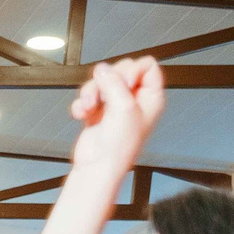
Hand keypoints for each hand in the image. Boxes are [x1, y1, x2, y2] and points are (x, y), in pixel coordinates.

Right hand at [67, 56, 163, 182]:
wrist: (97, 167)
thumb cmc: (119, 147)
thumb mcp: (123, 107)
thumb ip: (113, 82)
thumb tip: (103, 69)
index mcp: (151, 97)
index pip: (147, 66)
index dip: (133, 70)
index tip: (125, 82)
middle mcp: (135, 99)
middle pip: (121, 70)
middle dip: (107, 81)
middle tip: (105, 94)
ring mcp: (115, 105)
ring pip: (102, 82)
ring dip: (91, 92)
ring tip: (89, 106)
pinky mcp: (98, 111)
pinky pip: (89, 95)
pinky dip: (82, 103)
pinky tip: (83, 113)